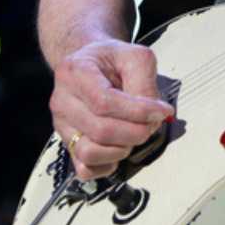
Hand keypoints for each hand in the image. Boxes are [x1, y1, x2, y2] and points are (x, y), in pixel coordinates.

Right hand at [49, 39, 175, 180]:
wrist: (89, 63)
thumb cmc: (111, 60)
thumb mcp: (134, 56)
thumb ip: (145, 81)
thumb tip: (152, 114)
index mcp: (75, 72)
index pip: (104, 102)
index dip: (138, 111)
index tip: (162, 111)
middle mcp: (62, 100)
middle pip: (100, 130)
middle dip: (135, 132)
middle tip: (152, 124)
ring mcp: (62, 125)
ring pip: (89, 153)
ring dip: (121, 150)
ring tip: (134, 134)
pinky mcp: (66, 144)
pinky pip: (84, 169)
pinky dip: (107, 165)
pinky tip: (120, 148)